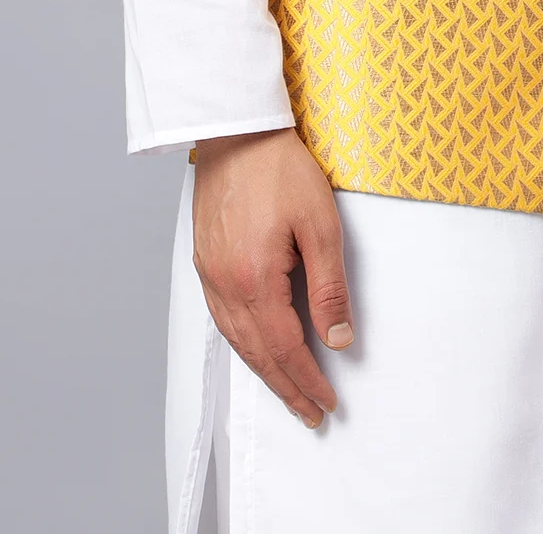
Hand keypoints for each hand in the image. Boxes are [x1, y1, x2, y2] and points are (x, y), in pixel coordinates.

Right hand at [192, 125, 353, 426]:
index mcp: (254, 280)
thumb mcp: (320, 225)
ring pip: (235, 339)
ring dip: (262, 370)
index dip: (307, 380)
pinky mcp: (204, 258)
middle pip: (256, 353)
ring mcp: (209, 272)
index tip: (327, 403)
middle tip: (309, 413)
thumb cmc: (280, 168)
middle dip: (285, 387)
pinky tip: (254, 346)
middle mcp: (224, 284)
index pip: (284, 348)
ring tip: (286, 390)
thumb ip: (329, 288)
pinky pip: (221, 318)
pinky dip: (241, 342)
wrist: (237, 130)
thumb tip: (338, 340)